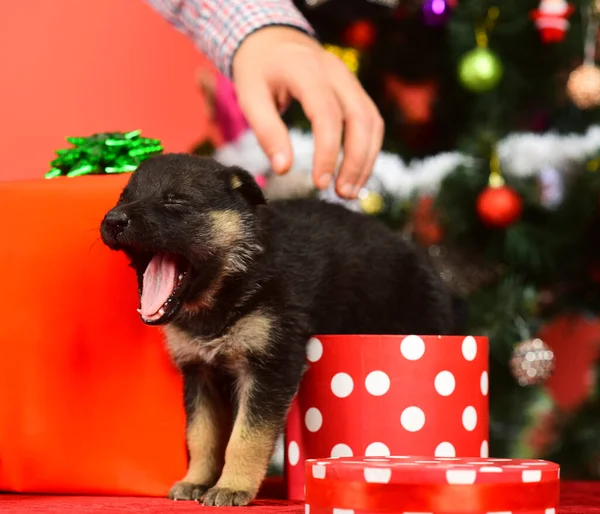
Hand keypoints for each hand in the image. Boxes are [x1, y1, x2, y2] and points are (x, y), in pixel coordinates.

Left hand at [232, 27, 383, 198]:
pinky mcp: (355, 90)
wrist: (272, 40)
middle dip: (355, 160)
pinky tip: (355, 173)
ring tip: (349, 191)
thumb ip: (266, 131)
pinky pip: (371, 121)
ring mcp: (350, 79)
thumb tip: (284, 169)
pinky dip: (368, 149)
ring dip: (366, 159)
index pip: (326, 113)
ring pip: (372, 121)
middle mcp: (336, 71)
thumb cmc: (258, 71)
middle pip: (360, 117)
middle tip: (341, 194)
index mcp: (306, 69)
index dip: (327, 151)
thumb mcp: (250, 97)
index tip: (319, 183)